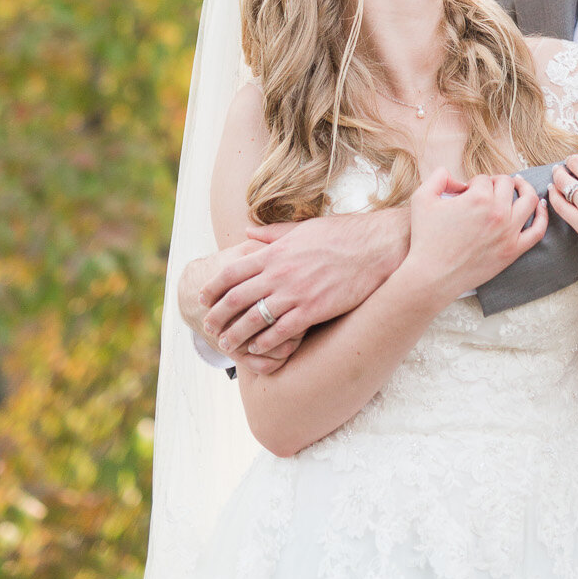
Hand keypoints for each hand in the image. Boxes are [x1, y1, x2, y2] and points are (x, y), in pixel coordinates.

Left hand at [201, 210, 409, 359]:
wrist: (375, 246)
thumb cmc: (341, 235)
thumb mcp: (303, 228)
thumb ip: (272, 234)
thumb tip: (248, 231)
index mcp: (275, 251)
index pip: (232, 272)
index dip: (212, 288)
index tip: (203, 299)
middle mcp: (280, 272)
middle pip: (236, 298)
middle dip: (217, 315)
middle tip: (208, 327)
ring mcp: (296, 292)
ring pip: (254, 319)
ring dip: (236, 334)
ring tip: (227, 345)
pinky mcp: (313, 310)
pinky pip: (280, 332)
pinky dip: (265, 343)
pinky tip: (258, 350)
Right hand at [405, 170, 547, 303]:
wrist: (432, 276)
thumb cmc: (426, 238)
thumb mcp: (422, 198)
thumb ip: (438, 176)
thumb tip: (455, 176)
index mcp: (478, 197)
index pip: (484, 179)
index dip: (474, 183)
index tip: (466, 193)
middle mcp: (498, 212)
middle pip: (507, 184)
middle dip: (496, 183)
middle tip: (487, 190)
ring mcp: (508, 232)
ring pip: (529, 200)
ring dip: (524, 189)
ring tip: (518, 186)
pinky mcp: (513, 251)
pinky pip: (538, 230)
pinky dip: (543, 216)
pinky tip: (540, 206)